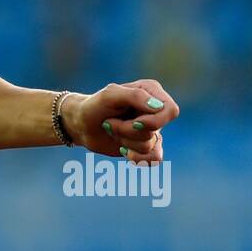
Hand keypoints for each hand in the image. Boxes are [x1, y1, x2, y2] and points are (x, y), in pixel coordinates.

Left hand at [65, 79, 179, 164]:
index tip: (134, 121)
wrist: (81, 125)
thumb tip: (158, 107)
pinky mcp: (147, 146)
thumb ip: (135, 96)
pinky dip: (135, 157)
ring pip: (150, 146)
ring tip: (112, 131)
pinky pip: (153, 159)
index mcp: (151, 91)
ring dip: (125, 141)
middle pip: (156, 130)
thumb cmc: (94, 106)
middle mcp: (155, 109)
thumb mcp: (110, 95)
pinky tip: (122, 149)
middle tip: (110, 123)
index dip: (154, 121)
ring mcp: (152, 129)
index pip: (170, 110)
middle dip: (129, 130)